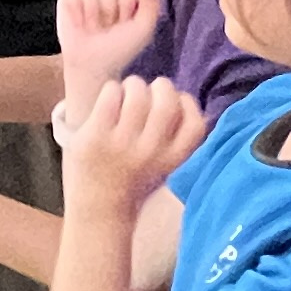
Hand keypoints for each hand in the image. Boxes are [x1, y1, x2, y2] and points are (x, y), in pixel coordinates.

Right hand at [55, 0, 161, 121]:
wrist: (92, 64)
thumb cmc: (119, 48)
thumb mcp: (142, 32)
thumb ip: (150, 6)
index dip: (127, 0)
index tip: (126, 21)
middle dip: (109, 6)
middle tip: (108, 26)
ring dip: (92, 8)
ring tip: (93, 25)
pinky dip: (75, 5)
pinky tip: (79, 21)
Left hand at [60, 75, 207, 209]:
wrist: (99, 205)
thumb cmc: (136, 176)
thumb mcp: (167, 163)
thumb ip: (178, 136)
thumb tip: (182, 96)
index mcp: (174, 159)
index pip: (195, 123)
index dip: (187, 103)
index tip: (175, 102)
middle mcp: (151, 152)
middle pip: (166, 102)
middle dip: (161, 86)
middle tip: (150, 90)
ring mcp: (122, 144)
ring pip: (137, 93)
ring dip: (134, 85)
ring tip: (128, 93)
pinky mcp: (95, 136)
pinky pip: (110, 94)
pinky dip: (112, 89)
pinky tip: (110, 100)